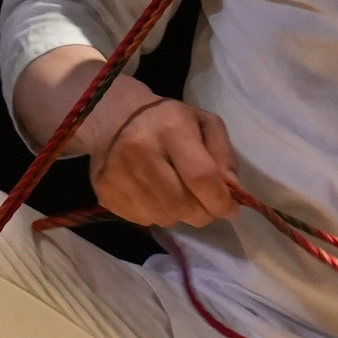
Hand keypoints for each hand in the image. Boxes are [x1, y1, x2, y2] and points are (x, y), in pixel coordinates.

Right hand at [91, 97, 242, 229]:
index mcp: (170, 129)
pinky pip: (143, 220)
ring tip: (176, 192)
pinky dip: (155, 213)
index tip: (231, 208)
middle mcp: (139, 152)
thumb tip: (232, 190)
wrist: (113, 117)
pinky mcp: (105, 192)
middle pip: (183, 206)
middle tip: (205, 202)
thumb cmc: (167, 120)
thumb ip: (224, 154)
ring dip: (178, 213)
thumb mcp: (204, 122)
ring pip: (164, 218)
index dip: (221, 201)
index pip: (201, 178)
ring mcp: (118, 174)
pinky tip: (153, 193)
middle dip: (203, 212)